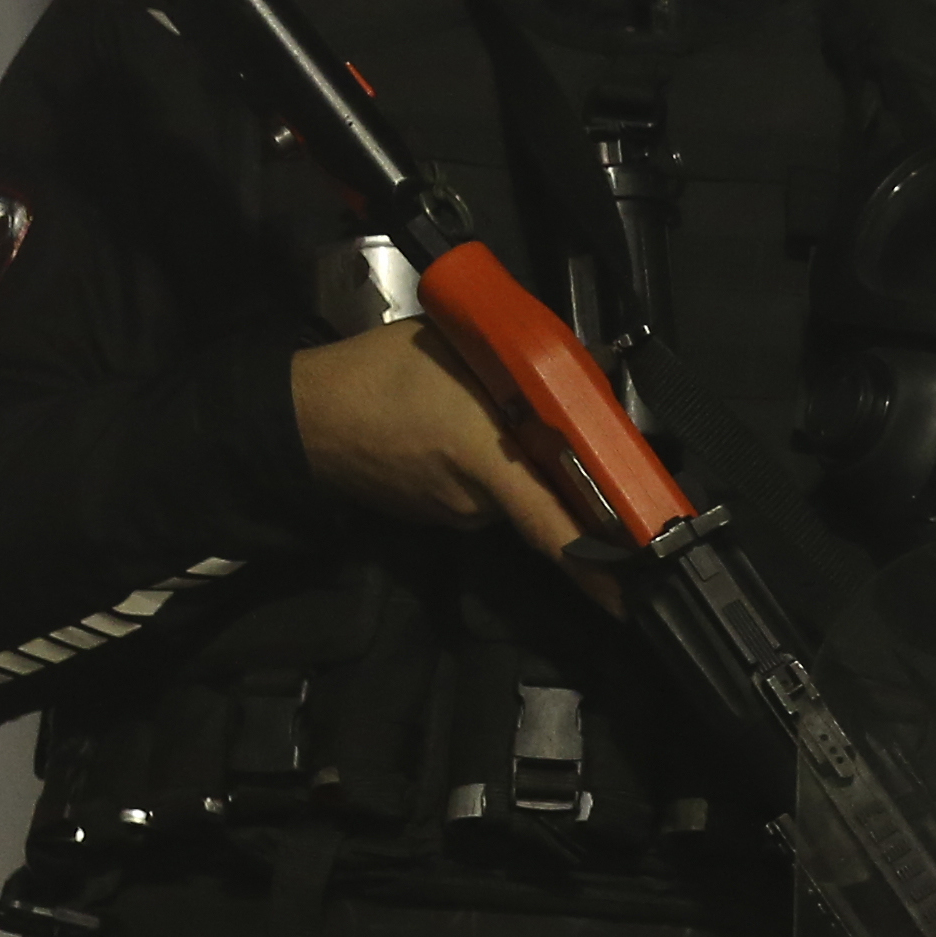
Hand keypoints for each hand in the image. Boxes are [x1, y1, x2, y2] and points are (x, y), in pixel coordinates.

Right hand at [292, 324, 589, 564]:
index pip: (555, 526)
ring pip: (516, 497)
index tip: (635, 589)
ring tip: (514, 420)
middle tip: (596, 450)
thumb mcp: (460, 347)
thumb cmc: (382, 374)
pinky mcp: (437, 517)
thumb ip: (529, 362)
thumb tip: (595, 365)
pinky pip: (485, 497)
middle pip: (548, 504)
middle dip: (576, 484)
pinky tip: (476, 437)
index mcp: (489, 464)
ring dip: (528, 469)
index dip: (599, 563)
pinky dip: (495, 472)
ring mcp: (455, 517)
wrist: (300, 417)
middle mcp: (477, 504)